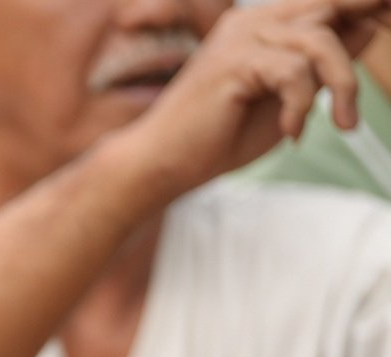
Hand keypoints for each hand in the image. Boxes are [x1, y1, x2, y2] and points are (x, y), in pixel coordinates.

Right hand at [111, 0, 389, 204]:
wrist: (163, 164)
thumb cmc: (220, 136)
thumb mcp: (288, 95)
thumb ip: (321, 63)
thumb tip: (370, 27)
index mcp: (264, 24)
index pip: (328, 1)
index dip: (368, 5)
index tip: (390, 20)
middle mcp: (253, 20)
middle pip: (332, 6)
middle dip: (367, 26)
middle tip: (364, 86)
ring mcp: (241, 37)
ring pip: (319, 41)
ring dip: (341, 84)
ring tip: (342, 123)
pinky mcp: (234, 62)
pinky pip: (293, 73)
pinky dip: (300, 106)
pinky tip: (291, 131)